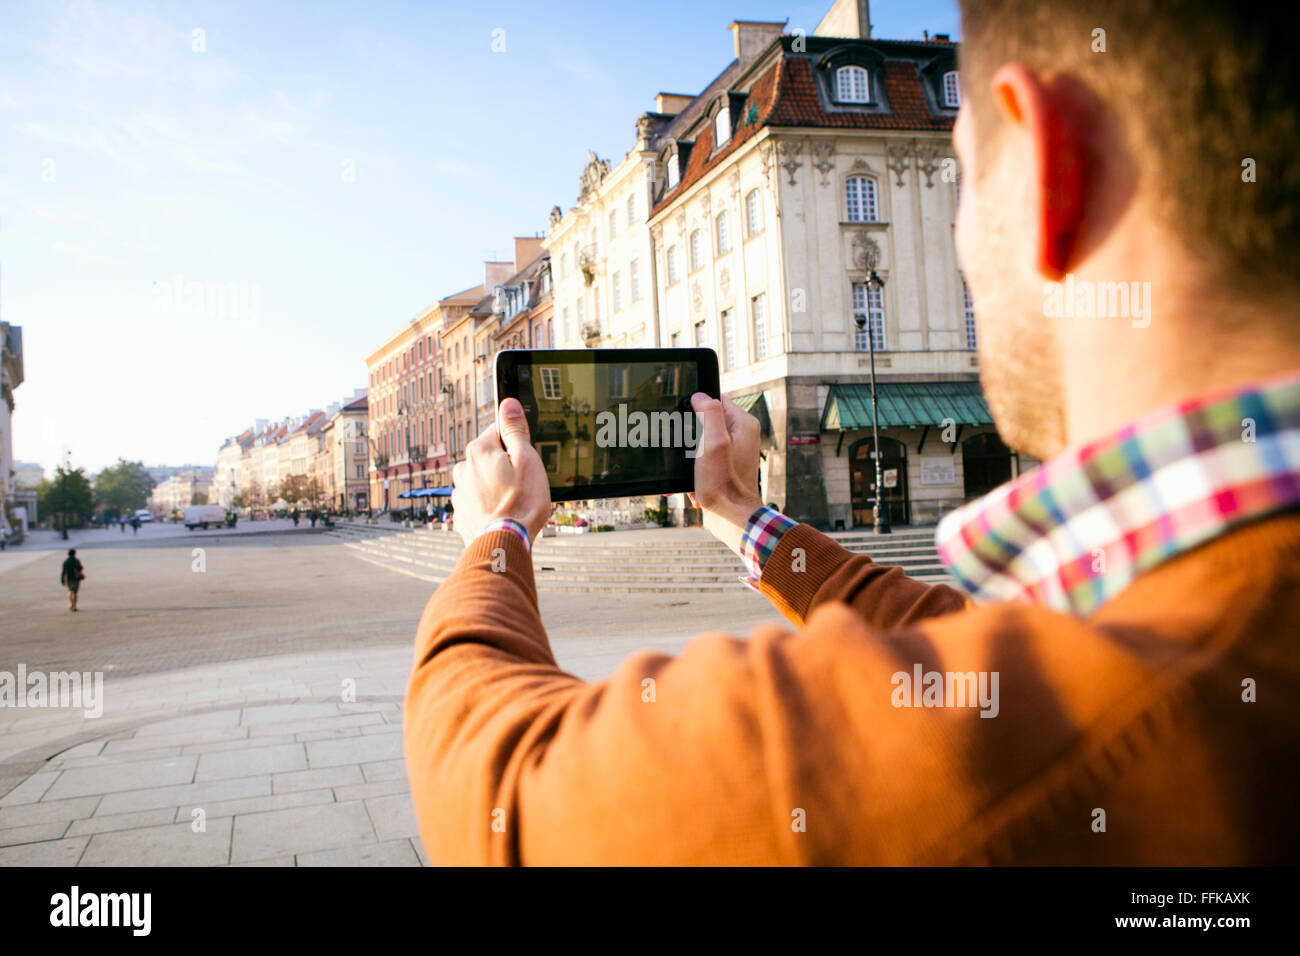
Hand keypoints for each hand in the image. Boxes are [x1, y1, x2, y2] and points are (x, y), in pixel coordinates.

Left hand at [451, 398, 552, 546]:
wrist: (504, 544)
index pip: (498, 432)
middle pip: (489, 457)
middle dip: (505, 467)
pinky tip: (503, 515)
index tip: (526, 459)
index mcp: (479, 451)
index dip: (516, 444)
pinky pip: (477, 501)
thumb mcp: (527, 459)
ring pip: (482, 480)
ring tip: (514, 503)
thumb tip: (508, 404)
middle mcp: (463, 469)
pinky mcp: (462, 513)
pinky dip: (489, 505)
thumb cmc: (520, 504)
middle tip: (523, 484)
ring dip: (496, 487)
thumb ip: (515, 430)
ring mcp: (460, 492)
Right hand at [689, 393, 762, 556]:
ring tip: (694, 470)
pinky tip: (695, 482)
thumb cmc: (724, 484)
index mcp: (743, 424)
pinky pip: (704, 459)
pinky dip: (696, 470)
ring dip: (691, 456)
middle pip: (707, 421)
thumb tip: (700, 396)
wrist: (730, 518)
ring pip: (702, 442)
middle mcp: (742, 435)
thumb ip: (709, 413)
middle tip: (691, 452)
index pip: (715, 400)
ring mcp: (734, 452)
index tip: (689, 424)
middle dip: (691, 436)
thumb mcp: (714, 443)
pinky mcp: (726, 467)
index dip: (697, 409)